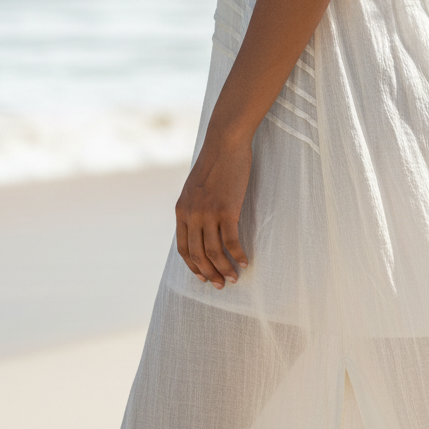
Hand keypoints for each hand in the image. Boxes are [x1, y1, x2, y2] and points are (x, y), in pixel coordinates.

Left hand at [175, 129, 251, 288]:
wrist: (225, 143)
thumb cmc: (215, 162)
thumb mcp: (195, 187)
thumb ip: (194, 207)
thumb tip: (201, 226)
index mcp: (181, 211)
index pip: (183, 248)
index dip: (193, 267)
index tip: (204, 277)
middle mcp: (191, 215)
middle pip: (198, 255)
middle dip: (210, 273)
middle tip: (221, 284)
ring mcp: (208, 213)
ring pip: (214, 251)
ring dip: (225, 268)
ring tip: (235, 277)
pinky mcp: (226, 209)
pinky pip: (232, 240)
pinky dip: (238, 254)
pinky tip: (246, 261)